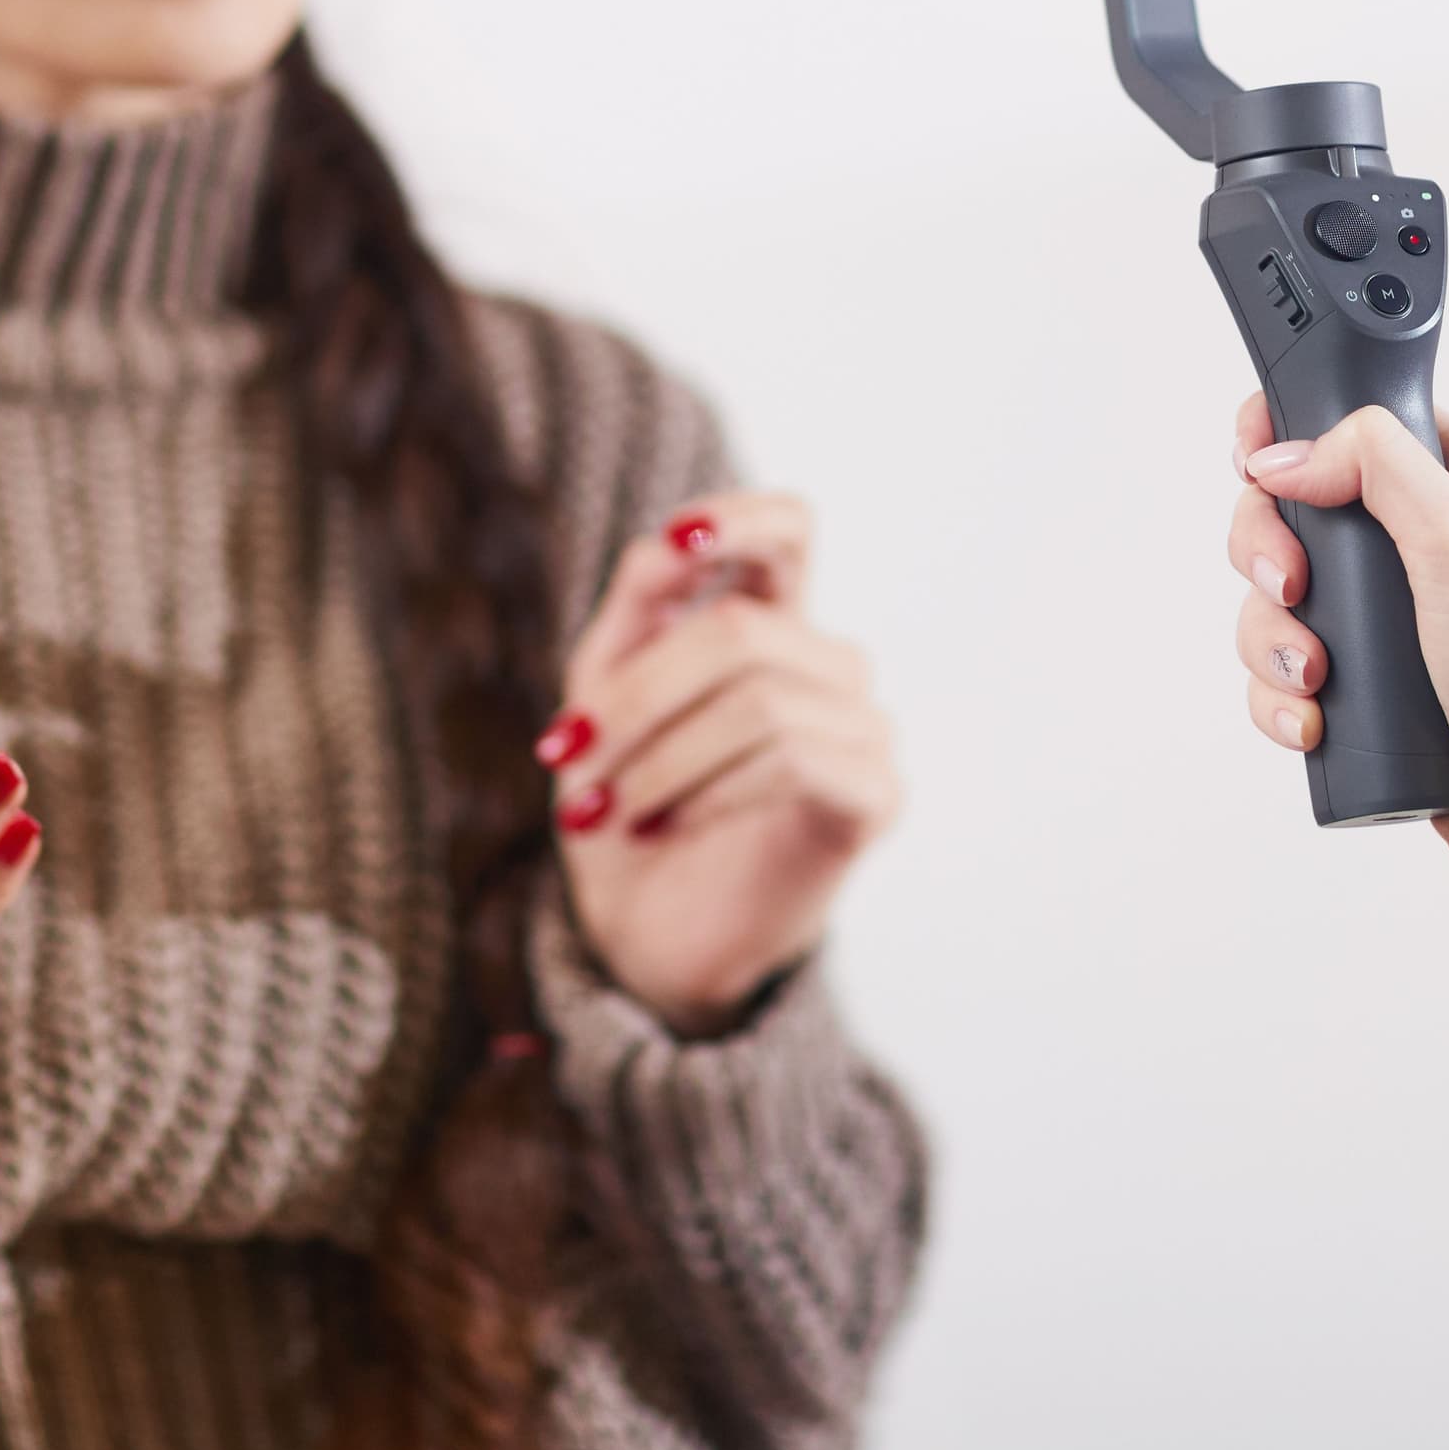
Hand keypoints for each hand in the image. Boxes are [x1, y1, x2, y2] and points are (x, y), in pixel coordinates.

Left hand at [542, 497, 900, 1035]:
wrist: (650, 931)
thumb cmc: (629, 799)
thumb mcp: (604, 688)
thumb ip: (637, 605)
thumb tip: (666, 542)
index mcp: (768, 624)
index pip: (790, 531)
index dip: (742, 518)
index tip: (678, 539)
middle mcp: (828, 666)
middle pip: (740, 631)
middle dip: (639, 698)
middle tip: (573, 760)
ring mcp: (862, 728)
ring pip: (759, 698)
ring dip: (661, 758)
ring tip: (607, 810)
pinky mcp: (874, 795)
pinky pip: (795, 758)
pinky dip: (712, 790)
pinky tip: (671, 824)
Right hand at [1228, 396, 1448, 883]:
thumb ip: (1374, 464)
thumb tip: (1283, 456)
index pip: (1342, 423)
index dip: (1284, 440)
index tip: (1256, 474)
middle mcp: (1414, 540)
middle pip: (1285, 514)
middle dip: (1267, 558)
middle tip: (1294, 588)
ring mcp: (1387, 617)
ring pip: (1274, 602)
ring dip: (1270, 641)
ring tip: (1314, 677)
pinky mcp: (1365, 684)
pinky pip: (1282, 676)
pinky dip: (1280, 698)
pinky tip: (1312, 721)